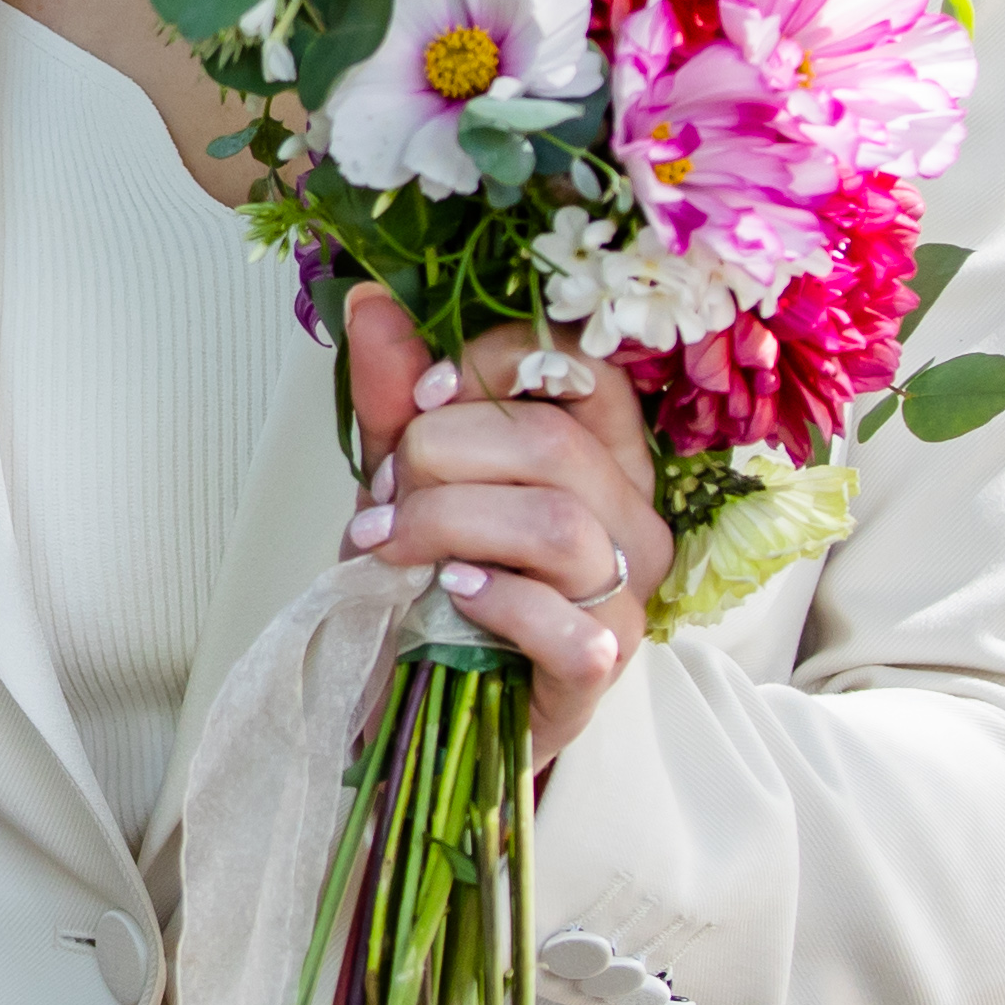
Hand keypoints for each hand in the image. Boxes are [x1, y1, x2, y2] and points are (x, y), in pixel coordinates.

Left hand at [340, 287, 669, 765]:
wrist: (421, 704)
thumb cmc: (430, 585)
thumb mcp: (404, 480)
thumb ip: (396, 396)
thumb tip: (371, 299)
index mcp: (602, 453)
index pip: (583, 368)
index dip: (495, 365)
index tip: (422, 398)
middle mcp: (633, 517)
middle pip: (553, 443)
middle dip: (443, 454)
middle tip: (387, 495)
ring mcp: (627, 595)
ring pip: (554, 523)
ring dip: (447, 523)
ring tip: (392, 545)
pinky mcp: (601, 666)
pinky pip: (562, 619)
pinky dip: (493, 600)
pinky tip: (452, 596)